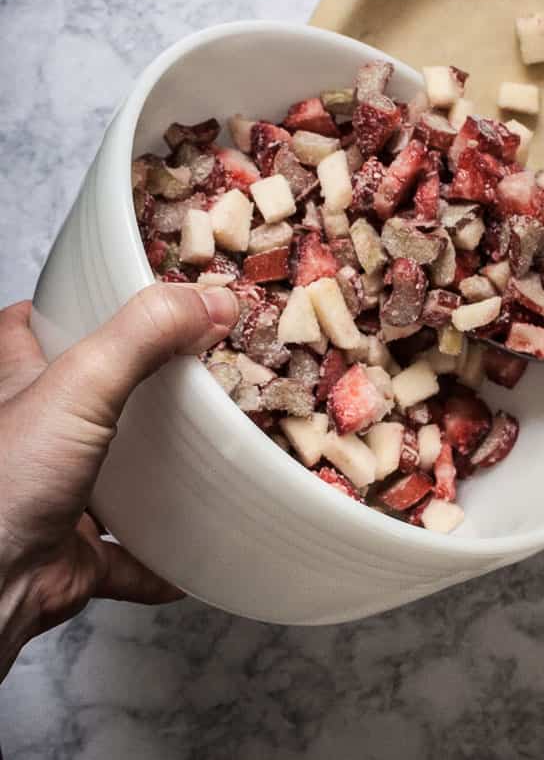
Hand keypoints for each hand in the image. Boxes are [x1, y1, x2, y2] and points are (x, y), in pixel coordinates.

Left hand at [0, 284, 239, 680]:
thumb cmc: (4, 487)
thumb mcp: (77, 385)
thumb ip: (144, 335)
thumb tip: (213, 302)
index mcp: (18, 388)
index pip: (24, 330)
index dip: (61, 308)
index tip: (117, 295)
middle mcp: (32, 440)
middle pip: (78, 399)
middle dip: (129, 386)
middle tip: (187, 367)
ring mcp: (51, 498)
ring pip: (106, 475)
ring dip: (148, 468)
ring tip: (203, 446)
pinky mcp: (72, 556)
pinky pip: (129, 557)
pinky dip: (162, 557)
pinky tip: (197, 550)